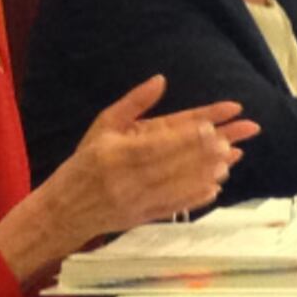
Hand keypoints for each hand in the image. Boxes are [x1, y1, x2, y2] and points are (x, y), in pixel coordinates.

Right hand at [0, 75, 258, 282]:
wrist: (64, 209)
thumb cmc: (85, 162)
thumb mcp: (103, 126)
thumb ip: (133, 103)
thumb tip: (160, 80)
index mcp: (117, 152)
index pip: (161, 142)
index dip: (189, 136)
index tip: (213, 126)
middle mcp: (128, 178)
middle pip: (175, 164)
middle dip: (205, 153)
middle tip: (232, 141)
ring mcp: (138, 200)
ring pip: (179, 186)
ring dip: (206, 174)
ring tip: (231, 161)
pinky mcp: (143, 217)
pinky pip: (174, 207)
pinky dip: (196, 197)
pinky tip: (214, 187)